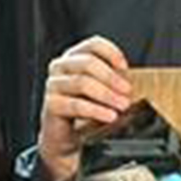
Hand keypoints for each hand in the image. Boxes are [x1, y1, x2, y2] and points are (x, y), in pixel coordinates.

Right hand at [36, 36, 134, 180]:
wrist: (67, 136)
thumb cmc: (86, 109)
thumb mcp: (101, 89)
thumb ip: (112, 80)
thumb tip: (129, 81)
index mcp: (74, 57)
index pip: (92, 45)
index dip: (110, 53)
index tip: (124, 66)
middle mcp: (60, 67)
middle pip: (87, 63)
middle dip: (111, 77)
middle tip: (127, 91)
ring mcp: (53, 85)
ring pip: (82, 82)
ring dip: (106, 94)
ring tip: (121, 105)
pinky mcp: (51, 104)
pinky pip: (75, 105)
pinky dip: (96, 110)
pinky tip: (109, 116)